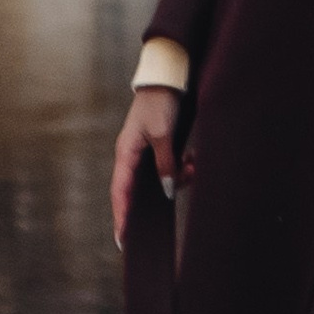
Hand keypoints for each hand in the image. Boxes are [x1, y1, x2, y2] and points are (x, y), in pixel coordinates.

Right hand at [112, 86, 186, 249]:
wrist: (169, 75)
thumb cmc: (160, 102)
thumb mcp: (163, 134)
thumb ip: (165, 163)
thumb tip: (167, 190)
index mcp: (126, 153)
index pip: (120, 192)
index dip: (121, 216)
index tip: (123, 238)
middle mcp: (132, 155)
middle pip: (139, 189)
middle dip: (156, 201)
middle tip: (157, 226)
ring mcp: (146, 150)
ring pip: (160, 177)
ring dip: (178, 176)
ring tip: (192, 165)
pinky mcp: (160, 145)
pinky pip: (170, 165)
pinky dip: (182, 165)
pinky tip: (193, 158)